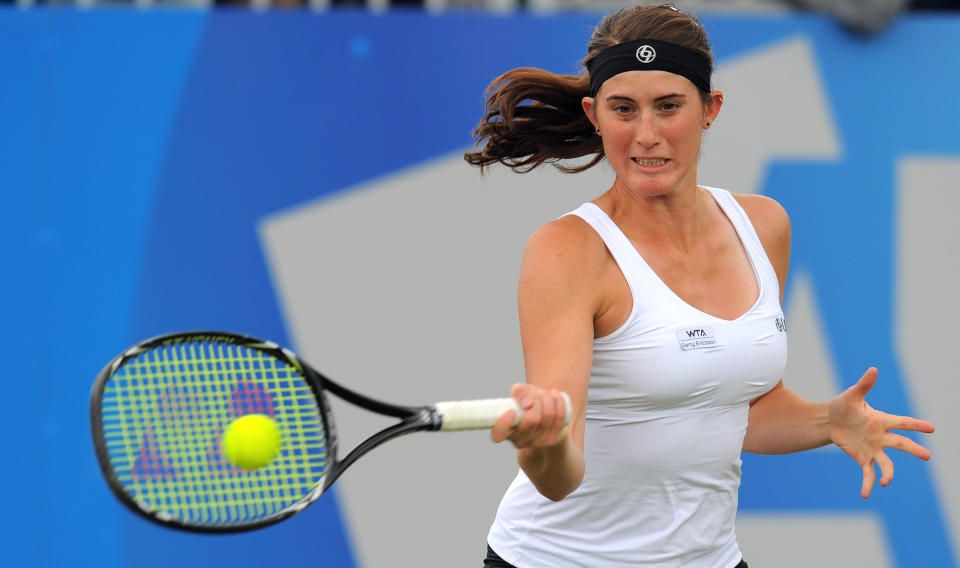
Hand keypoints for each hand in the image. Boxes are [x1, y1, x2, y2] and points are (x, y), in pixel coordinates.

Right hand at [491, 383, 568, 448]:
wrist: (544, 414)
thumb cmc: (527, 403)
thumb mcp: (520, 394)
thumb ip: (518, 391)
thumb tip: (522, 395)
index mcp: (505, 431)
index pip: (498, 434)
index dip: (504, 424)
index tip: (511, 411)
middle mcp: (519, 441)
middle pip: (531, 420)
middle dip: (535, 400)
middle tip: (534, 393)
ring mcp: (536, 442)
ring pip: (547, 417)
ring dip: (546, 398)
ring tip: (543, 393)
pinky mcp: (551, 440)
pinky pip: (559, 418)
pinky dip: (559, 403)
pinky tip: (556, 395)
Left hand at [829, 367, 934, 497]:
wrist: (831, 421)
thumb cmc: (843, 406)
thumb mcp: (851, 395)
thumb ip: (863, 385)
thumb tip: (873, 369)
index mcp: (881, 420)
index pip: (902, 422)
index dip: (916, 425)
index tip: (931, 428)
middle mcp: (881, 436)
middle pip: (900, 444)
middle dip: (913, 449)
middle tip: (927, 456)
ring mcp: (873, 449)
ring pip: (886, 463)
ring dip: (888, 473)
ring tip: (887, 482)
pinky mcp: (863, 458)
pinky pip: (868, 473)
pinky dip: (868, 484)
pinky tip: (865, 494)